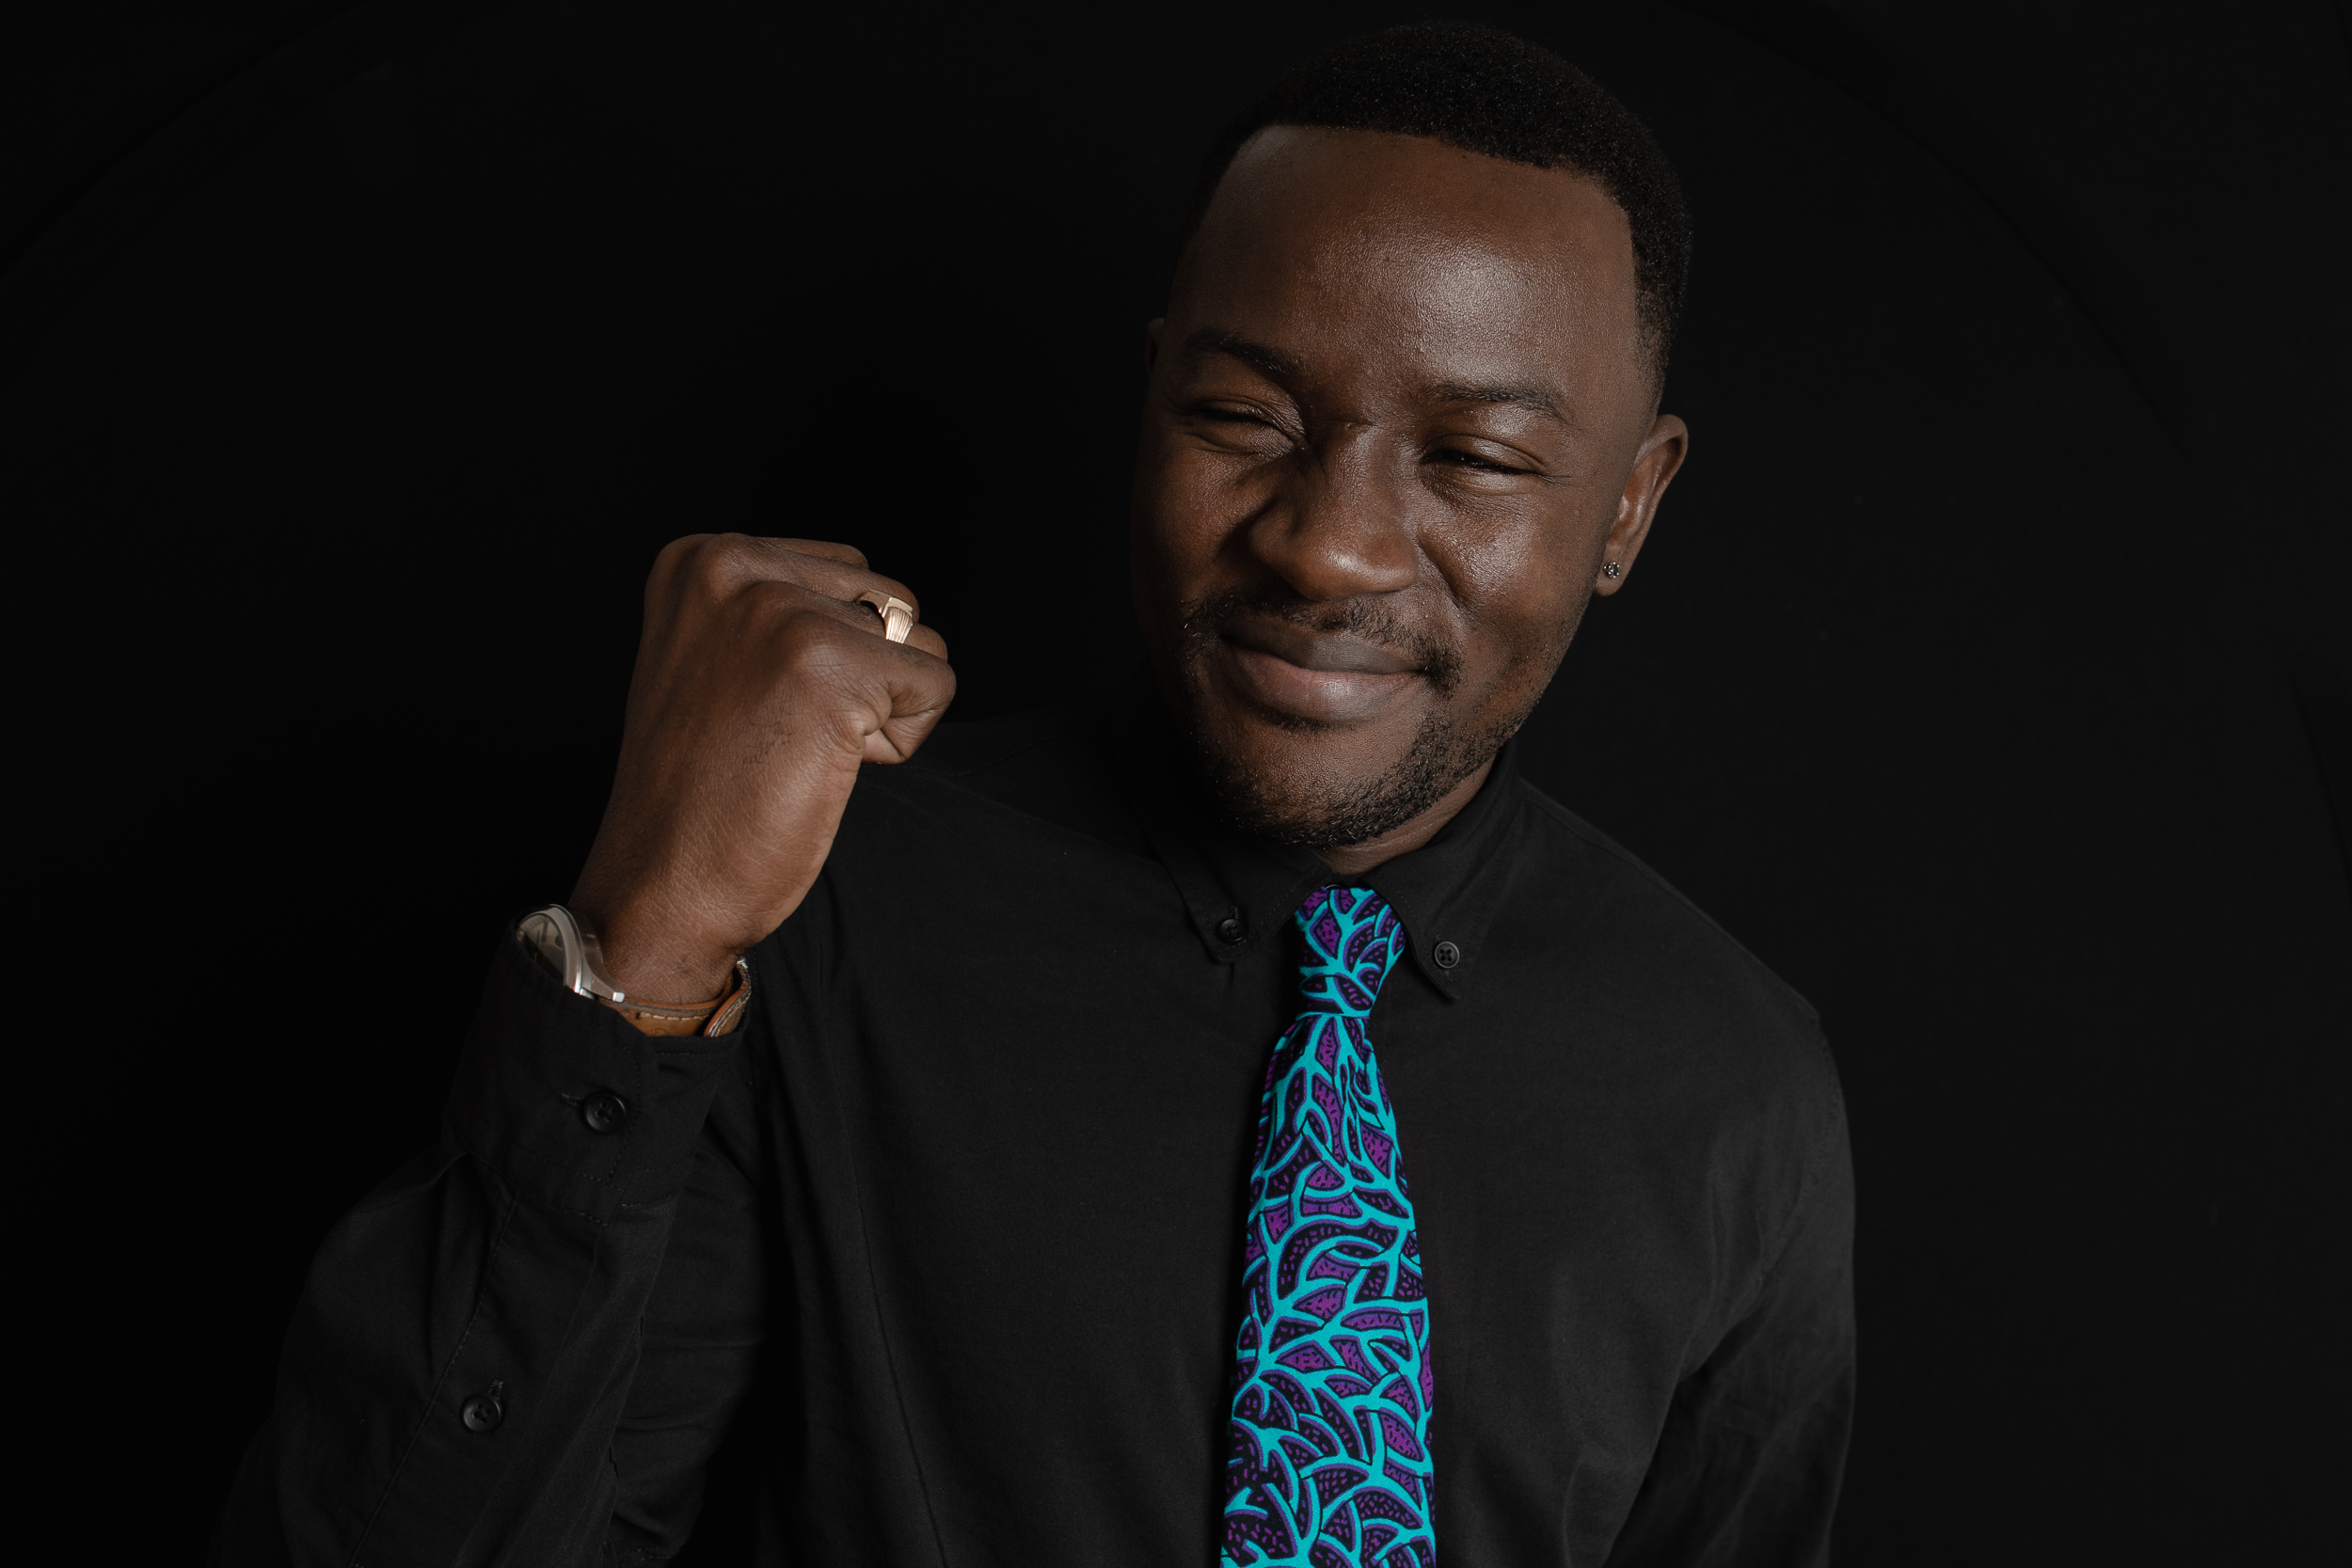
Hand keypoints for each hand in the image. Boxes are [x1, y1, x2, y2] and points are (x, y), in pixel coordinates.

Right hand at [568, 535, 954, 1001]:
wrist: (661, 885)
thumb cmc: (699, 793)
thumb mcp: (719, 661)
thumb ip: (779, 611)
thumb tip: (881, 605)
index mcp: (702, 558)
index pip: (848, 574)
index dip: (830, 656)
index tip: (755, 706)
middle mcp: (733, 564)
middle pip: (889, 602)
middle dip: (863, 678)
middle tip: (777, 736)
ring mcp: (779, 610)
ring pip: (919, 642)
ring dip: (882, 710)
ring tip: (797, 750)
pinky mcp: (830, 665)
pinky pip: (935, 687)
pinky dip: (899, 743)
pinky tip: (819, 768)